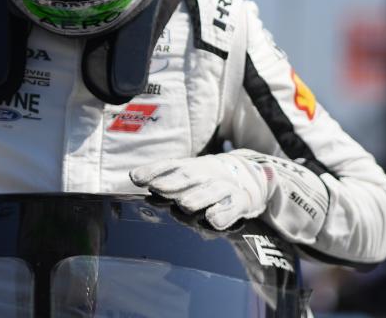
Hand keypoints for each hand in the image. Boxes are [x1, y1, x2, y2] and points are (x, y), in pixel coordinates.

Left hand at [130, 153, 268, 229]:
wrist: (252, 176)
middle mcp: (207, 174)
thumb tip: (134, 177)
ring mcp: (225, 188)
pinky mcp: (241, 203)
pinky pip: (233, 208)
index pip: (171, 165)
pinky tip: (214, 219)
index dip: (153, 170)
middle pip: (190, 176)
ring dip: (198, 197)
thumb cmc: (209, 180)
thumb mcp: (189, 173)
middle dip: (173, 182)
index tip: (135, 178)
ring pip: (212, 191)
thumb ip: (164, 176)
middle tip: (157, 189)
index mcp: (192, 166)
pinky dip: (224, 214)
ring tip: (184, 204)